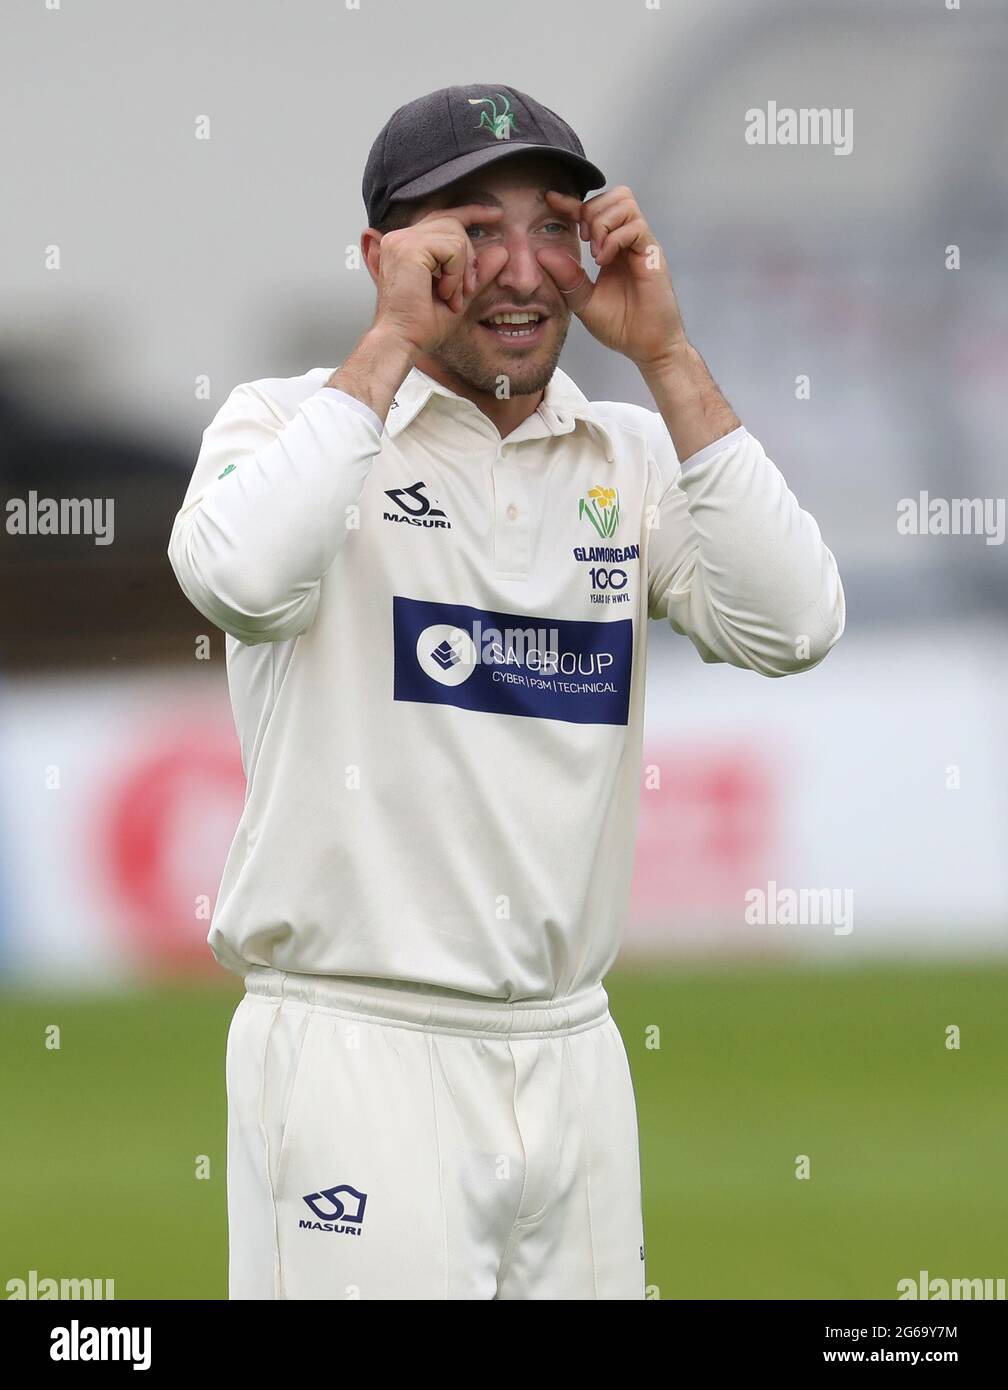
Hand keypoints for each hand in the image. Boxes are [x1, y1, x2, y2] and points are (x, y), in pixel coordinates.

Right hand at [372, 204, 502, 354]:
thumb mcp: (457, 295)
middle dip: (469, 256)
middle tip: (467, 290)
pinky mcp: (409, 248)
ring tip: (451, 297)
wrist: (402, 342)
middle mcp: (400, 238)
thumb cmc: (420, 326)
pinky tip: (444, 292)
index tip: (497, 214)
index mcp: (406, 245)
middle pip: (452, 223)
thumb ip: (476, 273)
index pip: (443, 217)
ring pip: (455, 235)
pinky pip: (452, 248)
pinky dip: (456, 273)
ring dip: (462, 271)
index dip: (472, 213)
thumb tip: (501, 252)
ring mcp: (402, 240)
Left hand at [535, 187, 686, 371]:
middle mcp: (629, 241)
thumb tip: (543, 253)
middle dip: (592, 211)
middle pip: (615, 195)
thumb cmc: (622, 326)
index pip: (594, 212)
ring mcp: (642, 245)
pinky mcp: (652, 254)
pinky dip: (614, 239)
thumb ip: (566, 278)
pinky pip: (635, 226)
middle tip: (583, 240)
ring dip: (602, 223)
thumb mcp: (583, 301)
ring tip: (595, 254)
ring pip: (625, 204)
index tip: (550, 200)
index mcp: (612, 248)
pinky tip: (605, 260)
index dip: (572, 203)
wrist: (648, 347)